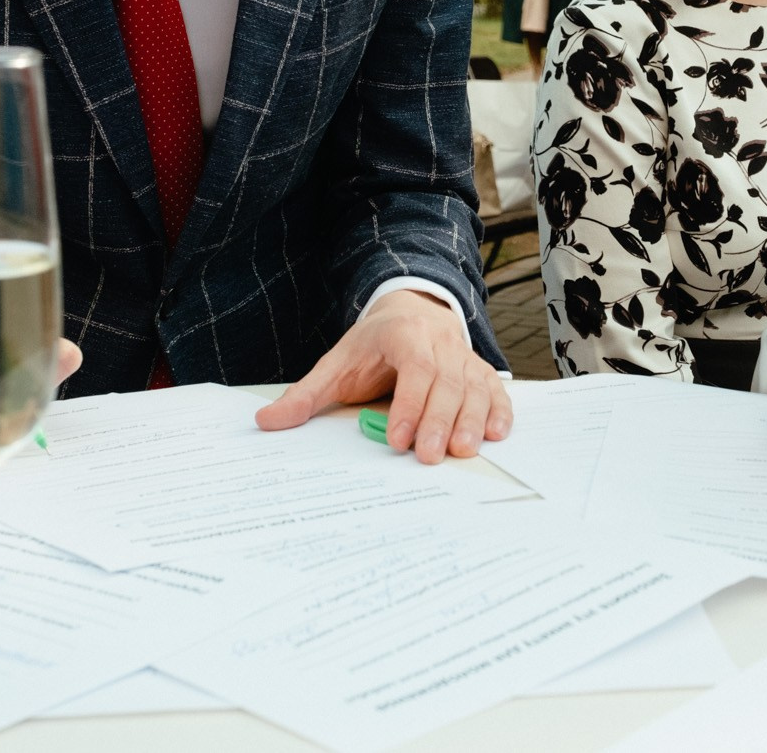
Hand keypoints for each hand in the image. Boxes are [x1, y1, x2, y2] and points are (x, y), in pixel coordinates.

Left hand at [254, 289, 510, 463]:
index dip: (410, 403)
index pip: (414, 368)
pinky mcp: (479, 370)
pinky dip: (500, 410)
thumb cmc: (371, 345)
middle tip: (430, 456)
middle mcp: (440, 343)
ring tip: (464, 451)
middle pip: (447, 381)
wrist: (411, 310)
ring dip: (473, 419)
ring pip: (474, 386)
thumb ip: (306, 394)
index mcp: (403, 336)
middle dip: (439, 420)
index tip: (398, 439)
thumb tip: (266, 422)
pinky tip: (497, 434)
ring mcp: (463, 356)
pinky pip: (495, 389)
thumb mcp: (336, 363)